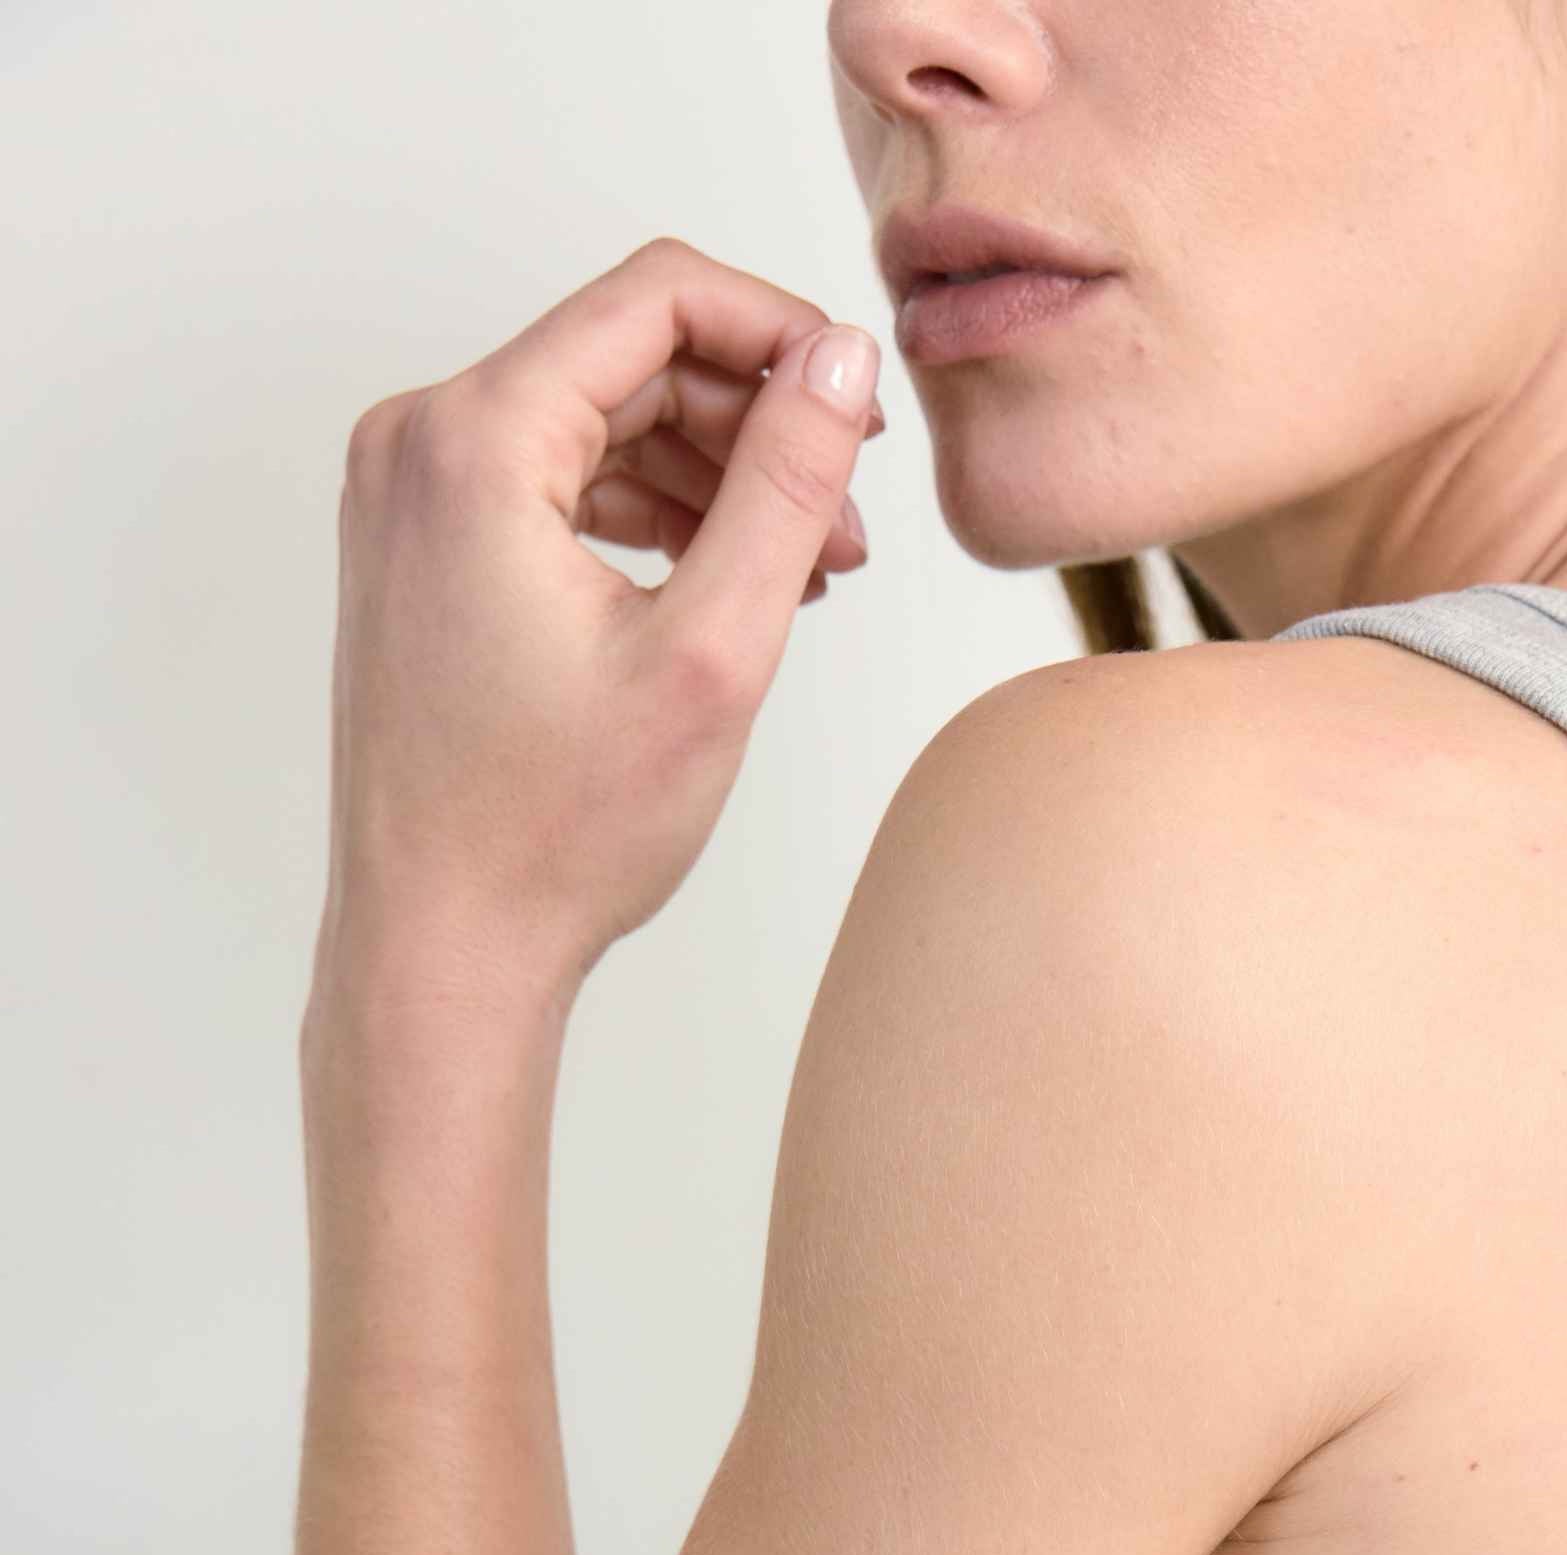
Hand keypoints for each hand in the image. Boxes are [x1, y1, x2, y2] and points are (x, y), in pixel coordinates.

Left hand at [318, 238, 884, 1000]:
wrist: (441, 948)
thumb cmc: (554, 831)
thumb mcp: (712, 650)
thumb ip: (785, 488)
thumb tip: (842, 361)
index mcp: (474, 440)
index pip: (654, 298)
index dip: (778, 332)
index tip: (860, 406)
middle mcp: (419, 441)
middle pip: (625, 357)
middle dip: (751, 423)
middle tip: (847, 526)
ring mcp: (408, 493)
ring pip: (595, 420)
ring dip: (708, 477)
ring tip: (805, 574)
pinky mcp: (418, 547)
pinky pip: (553, 481)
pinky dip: (645, 514)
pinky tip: (722, 584)